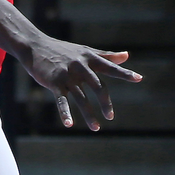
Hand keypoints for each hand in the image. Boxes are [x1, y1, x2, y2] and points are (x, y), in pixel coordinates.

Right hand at [24, 37, 140, 130]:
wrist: (36, 46)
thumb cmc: (62, 50)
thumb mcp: (85, 51)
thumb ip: (106, 56)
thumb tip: (127, 56)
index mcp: (89, 58)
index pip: (110, 67)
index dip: (124, 73)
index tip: (139, 78)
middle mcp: (80, 66)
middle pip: (98, 86)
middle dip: (105, 102)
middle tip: (110, 116)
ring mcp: (67, 75)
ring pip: (81, 97)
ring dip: (89, 114)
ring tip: (96, 128)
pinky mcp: (55, 82)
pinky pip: (62, 100)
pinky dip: (65, 112)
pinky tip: (69, 124)